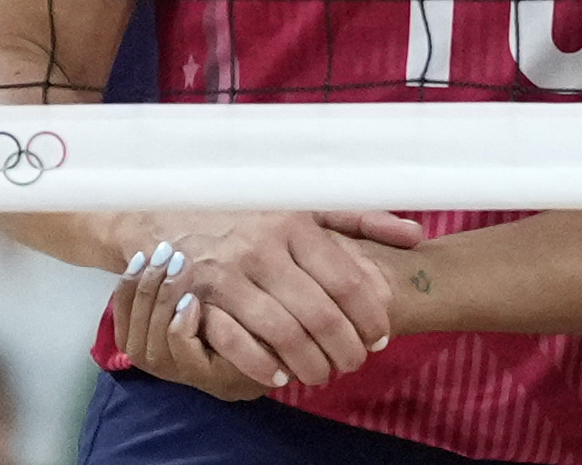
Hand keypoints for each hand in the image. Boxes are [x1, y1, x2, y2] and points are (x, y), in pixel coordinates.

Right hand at [129, 213, 404, 386]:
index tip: (381, 335)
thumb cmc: (249, 211)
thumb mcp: (305, 206)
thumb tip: (414, 235)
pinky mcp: (196, 298)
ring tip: (324, 374)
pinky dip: (262, 365)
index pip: (346, 279)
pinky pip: (235, 343)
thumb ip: (360, 220)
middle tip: (356, 363)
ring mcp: (228, 274)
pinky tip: (279, 375)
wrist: (167, 208)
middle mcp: (263, 248)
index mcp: (295, 224)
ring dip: (309, 363)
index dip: (369, 314)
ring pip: (282, 332)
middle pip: (319, 312)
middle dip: (345, 347)